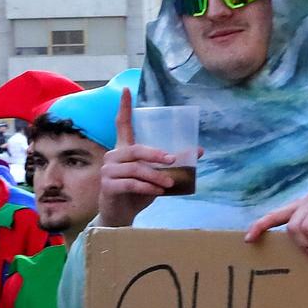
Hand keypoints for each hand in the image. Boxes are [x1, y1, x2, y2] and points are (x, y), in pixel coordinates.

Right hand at [97, 88, 179, 227]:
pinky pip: (131, 183)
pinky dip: (147, 187)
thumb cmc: (137, 193)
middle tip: (173, 160)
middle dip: (156, 154)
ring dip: (155, 176)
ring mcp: (108, 171)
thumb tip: (199, 151)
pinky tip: (158, 191)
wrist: (121, 216)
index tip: (127, 90)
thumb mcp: (156, 176)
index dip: (124, 107)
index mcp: (123, 150)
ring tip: (169, 183)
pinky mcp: (108, 186)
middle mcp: (113, 156)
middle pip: (136, 149)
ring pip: (136, 168)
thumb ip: (171, 163)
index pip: (122, 124)